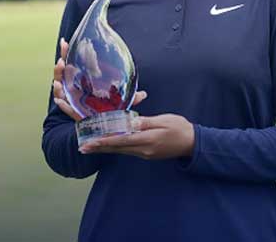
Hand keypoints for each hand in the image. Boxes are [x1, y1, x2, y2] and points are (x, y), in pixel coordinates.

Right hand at [52, 37, 147, 121]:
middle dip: (59, 67)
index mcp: (83, 80)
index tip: (66, 41)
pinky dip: (62, 104)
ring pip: (60, 90)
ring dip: (58, 84)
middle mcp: (75, 88)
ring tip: (57, 80)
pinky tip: (60, 100)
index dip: (67, 52)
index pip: (72, 63)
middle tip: (61, 60)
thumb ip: (130, 97)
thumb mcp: (121, 100)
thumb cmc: (111, 110)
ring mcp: (73, 100)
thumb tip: (144, 94)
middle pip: (62, 75)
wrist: (105, 127)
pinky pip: (66, 108)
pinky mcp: (74, 112)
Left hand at [79, 114, 194, 159]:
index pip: (120, 141)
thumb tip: (129, 121)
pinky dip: (116, 147)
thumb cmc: (180, 128)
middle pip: (117, 148)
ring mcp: (145, 154)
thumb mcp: (164, 121)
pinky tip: (109, 144)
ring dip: (105, 148)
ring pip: (121, 150)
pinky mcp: (146, 153)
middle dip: (99, 148)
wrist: (193, 144)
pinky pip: (127, 150)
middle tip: (82, 147)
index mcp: (147, 140)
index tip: (89, 143)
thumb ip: (145, 122)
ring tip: (90, 147)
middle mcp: (143, 150)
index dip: (103, 142)